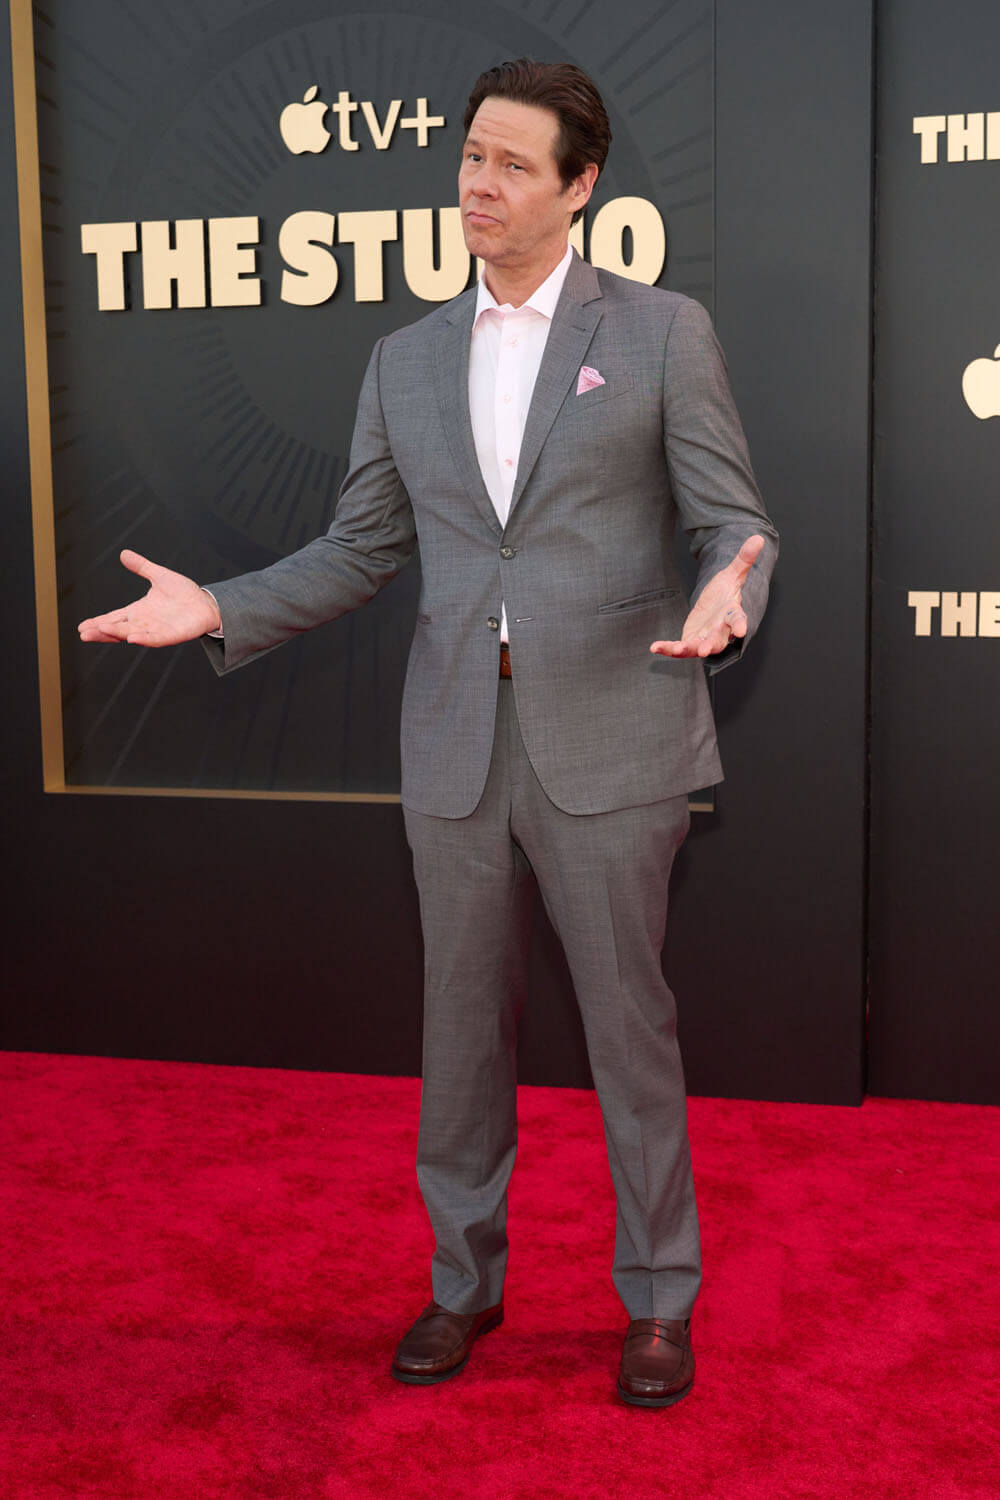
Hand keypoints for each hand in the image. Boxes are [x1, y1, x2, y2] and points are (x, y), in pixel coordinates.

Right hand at [77, 550, 220, 645]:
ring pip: (132, 634)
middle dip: (101, 631)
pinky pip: (156, 639)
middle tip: (83, 633)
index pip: (114, 617)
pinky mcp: (172, 635)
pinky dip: (144, 639)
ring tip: (101, 630)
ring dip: (117, 633)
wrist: (207, 604)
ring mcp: (157, 630)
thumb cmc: (184, 593)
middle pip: (118, 629)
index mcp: (139, 611)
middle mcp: (145, 623)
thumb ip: (142, 567)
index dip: (99, 622)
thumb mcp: (159, 576)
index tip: (81, 626)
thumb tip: (124, 553)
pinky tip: (132, 638)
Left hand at [650, 534, 764, 658]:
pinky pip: (679, 648)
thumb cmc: (725, 593)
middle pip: (718, 640)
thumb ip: (744, 559)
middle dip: (711, 645)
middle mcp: (719, 630)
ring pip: (697, 648)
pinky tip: (654, 647)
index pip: (738, 618)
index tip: (742, 630)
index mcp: (731, 613)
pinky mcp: (690, 641)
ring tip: (677, 649)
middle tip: (705, 651)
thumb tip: (758, 537)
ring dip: (687, 650)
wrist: (713, 608)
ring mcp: (704, 638)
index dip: (740, 624)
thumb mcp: (732, 574)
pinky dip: (667, 649)